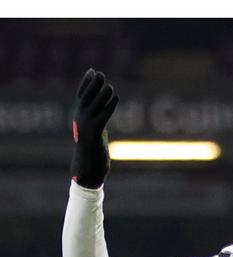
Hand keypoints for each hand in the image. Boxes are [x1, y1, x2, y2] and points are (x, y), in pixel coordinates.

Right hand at [71, 68, 119, 188]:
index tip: (91, 71)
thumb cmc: (92, 152)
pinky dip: (108, 106)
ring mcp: (86, 127)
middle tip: (99, 73)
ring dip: (101, 94)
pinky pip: (102, 116)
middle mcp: (79, 121)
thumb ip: (97, 121)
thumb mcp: (95, 132)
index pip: (81, 96)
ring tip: (109, 85)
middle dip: (92, 84)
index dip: (86, 83)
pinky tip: (115, 97)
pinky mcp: (94, 134)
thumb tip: (104, 111)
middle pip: (85, 98)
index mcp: (78, 119)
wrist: (88, 170)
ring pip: (93, 106)